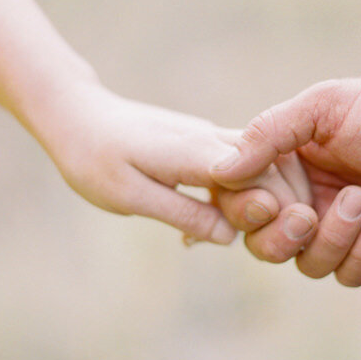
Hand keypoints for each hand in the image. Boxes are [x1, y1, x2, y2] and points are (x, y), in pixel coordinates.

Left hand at [34, 80, 317, 244]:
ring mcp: (210, 136)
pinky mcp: (204, 142)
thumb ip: (181, 213)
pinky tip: (227, 224)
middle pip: (274, 165)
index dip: (278, 207)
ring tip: (260, 236)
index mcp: (195, 150)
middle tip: (279, 243)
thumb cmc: (92, 159)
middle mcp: (211, 137)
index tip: (278, 237)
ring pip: (264, 162)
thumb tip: (229, 237)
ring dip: (270, 198)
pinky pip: (242, 165)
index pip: (260, 175)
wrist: (74, 116)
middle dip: (286, 204)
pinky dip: (248, 193)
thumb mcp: (128, 196)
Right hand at [211, 67, 360, 284]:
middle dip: (283, 238)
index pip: (239, 203)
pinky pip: (350, 275)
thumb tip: (220, 172)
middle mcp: (305, 198)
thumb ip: (270, 133)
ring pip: (309, 266)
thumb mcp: (324, 107)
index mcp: (283, 165)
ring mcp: (339, 227)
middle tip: (308, 215)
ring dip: (334, 240)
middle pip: (265, 246)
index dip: (246, 212)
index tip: (272, 201)